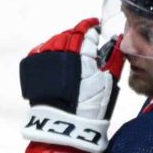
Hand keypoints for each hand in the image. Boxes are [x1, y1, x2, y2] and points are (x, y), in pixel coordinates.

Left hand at [20, 18, 124, 152]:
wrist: (63, 125)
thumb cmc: (90, 106)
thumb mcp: (109, 82)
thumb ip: (115, 58)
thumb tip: (119, 40)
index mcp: (80, 53)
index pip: (85, 30)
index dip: (92, 27)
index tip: (96, 27)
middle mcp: (60, 52)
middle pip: (69, 34)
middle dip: (79, 35)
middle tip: (86, 42)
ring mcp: (44, 59)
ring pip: (54, 41)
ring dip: (64, 42)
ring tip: (71, 52)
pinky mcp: (33, 68)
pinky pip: (41, 51)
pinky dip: (49, 51)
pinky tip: (56, 58)